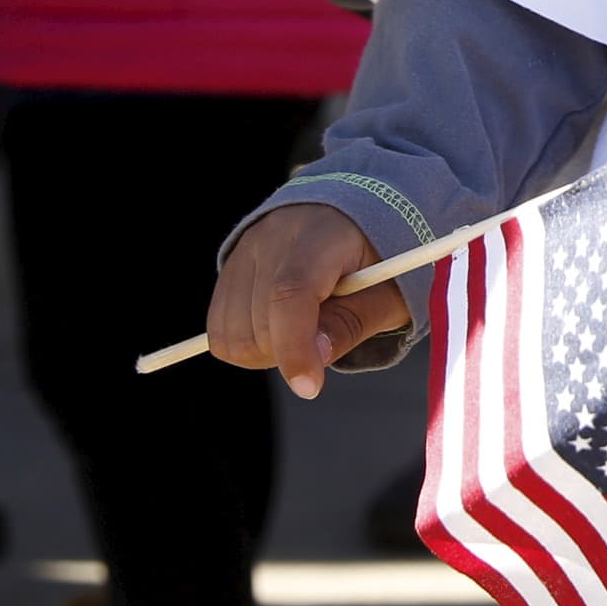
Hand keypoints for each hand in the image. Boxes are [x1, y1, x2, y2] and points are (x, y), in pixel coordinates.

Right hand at [206, 204, 409, 399]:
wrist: (353, 218)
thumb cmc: (377, 261)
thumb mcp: (388, 294)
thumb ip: (353, 323)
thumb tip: (314, 359)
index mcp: (324, 234)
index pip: (291, 293)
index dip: (295, 346)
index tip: (310, 387)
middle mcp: (275, 234)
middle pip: (258, 321)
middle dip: (289, 353)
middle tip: (322, 343)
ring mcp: (246, 249)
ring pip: (230, 333)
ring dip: (264, 353)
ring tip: (302, 333)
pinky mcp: (229, 266)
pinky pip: (218, 329)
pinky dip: (245, 345)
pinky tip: (279, 329)